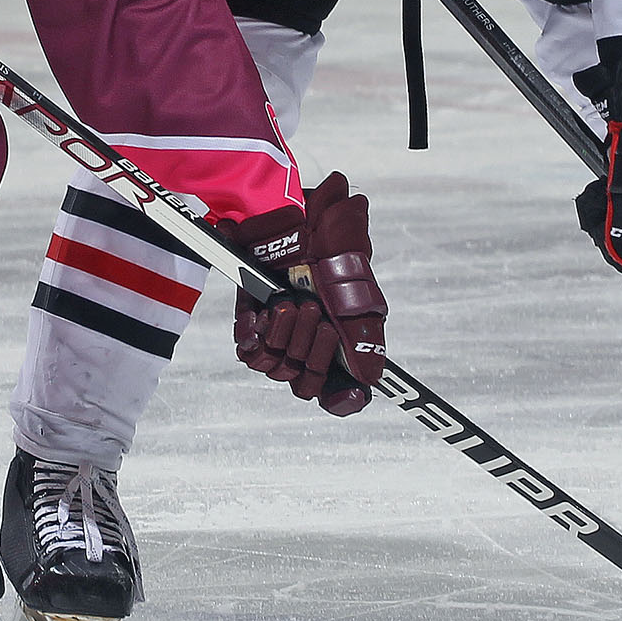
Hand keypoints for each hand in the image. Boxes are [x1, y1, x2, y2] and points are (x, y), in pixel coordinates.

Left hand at [220, 173, 388, 414]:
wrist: (295, 221)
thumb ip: (367, 340)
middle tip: (316, 313)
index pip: (338, 394)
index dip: (341, 399)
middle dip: (314, 350)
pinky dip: (258, 332)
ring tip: (292, 302)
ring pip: (278, 368)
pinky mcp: (251, 322)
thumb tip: (372, 380)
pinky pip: (249, 351)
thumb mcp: (358, 295)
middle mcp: (309, 346)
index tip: (348, 394)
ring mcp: (279, 336)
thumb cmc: (332, 253)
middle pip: (306, 384)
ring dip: (287, 335)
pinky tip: (268, 310)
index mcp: (339, 346)